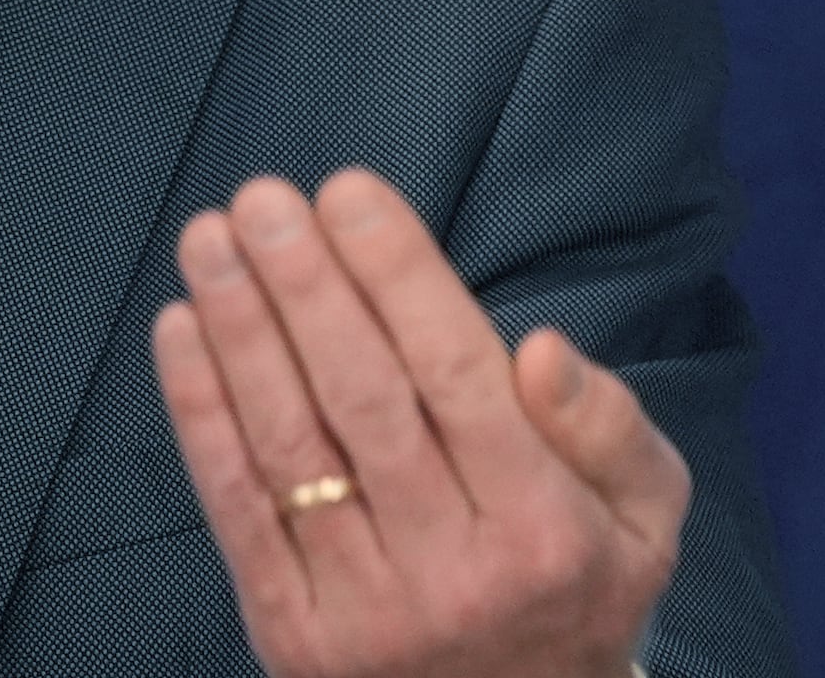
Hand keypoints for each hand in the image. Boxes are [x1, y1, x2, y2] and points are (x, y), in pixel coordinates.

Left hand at [150, 169, 686, 677]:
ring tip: (209, 240)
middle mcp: (453, 571)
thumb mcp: (643, 517)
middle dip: (305, 286)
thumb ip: (608, 427)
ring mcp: (364, 609)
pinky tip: (181, 328)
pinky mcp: (292, 634)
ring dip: (240, 330)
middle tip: (263, 199)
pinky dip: (200, 412)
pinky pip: (236, 507)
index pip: (459, 375)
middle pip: (364, 398)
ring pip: (290, 444)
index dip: (397, 275)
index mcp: (544, 530)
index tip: (347, 191)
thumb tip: (540, 347)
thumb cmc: (576, 587)